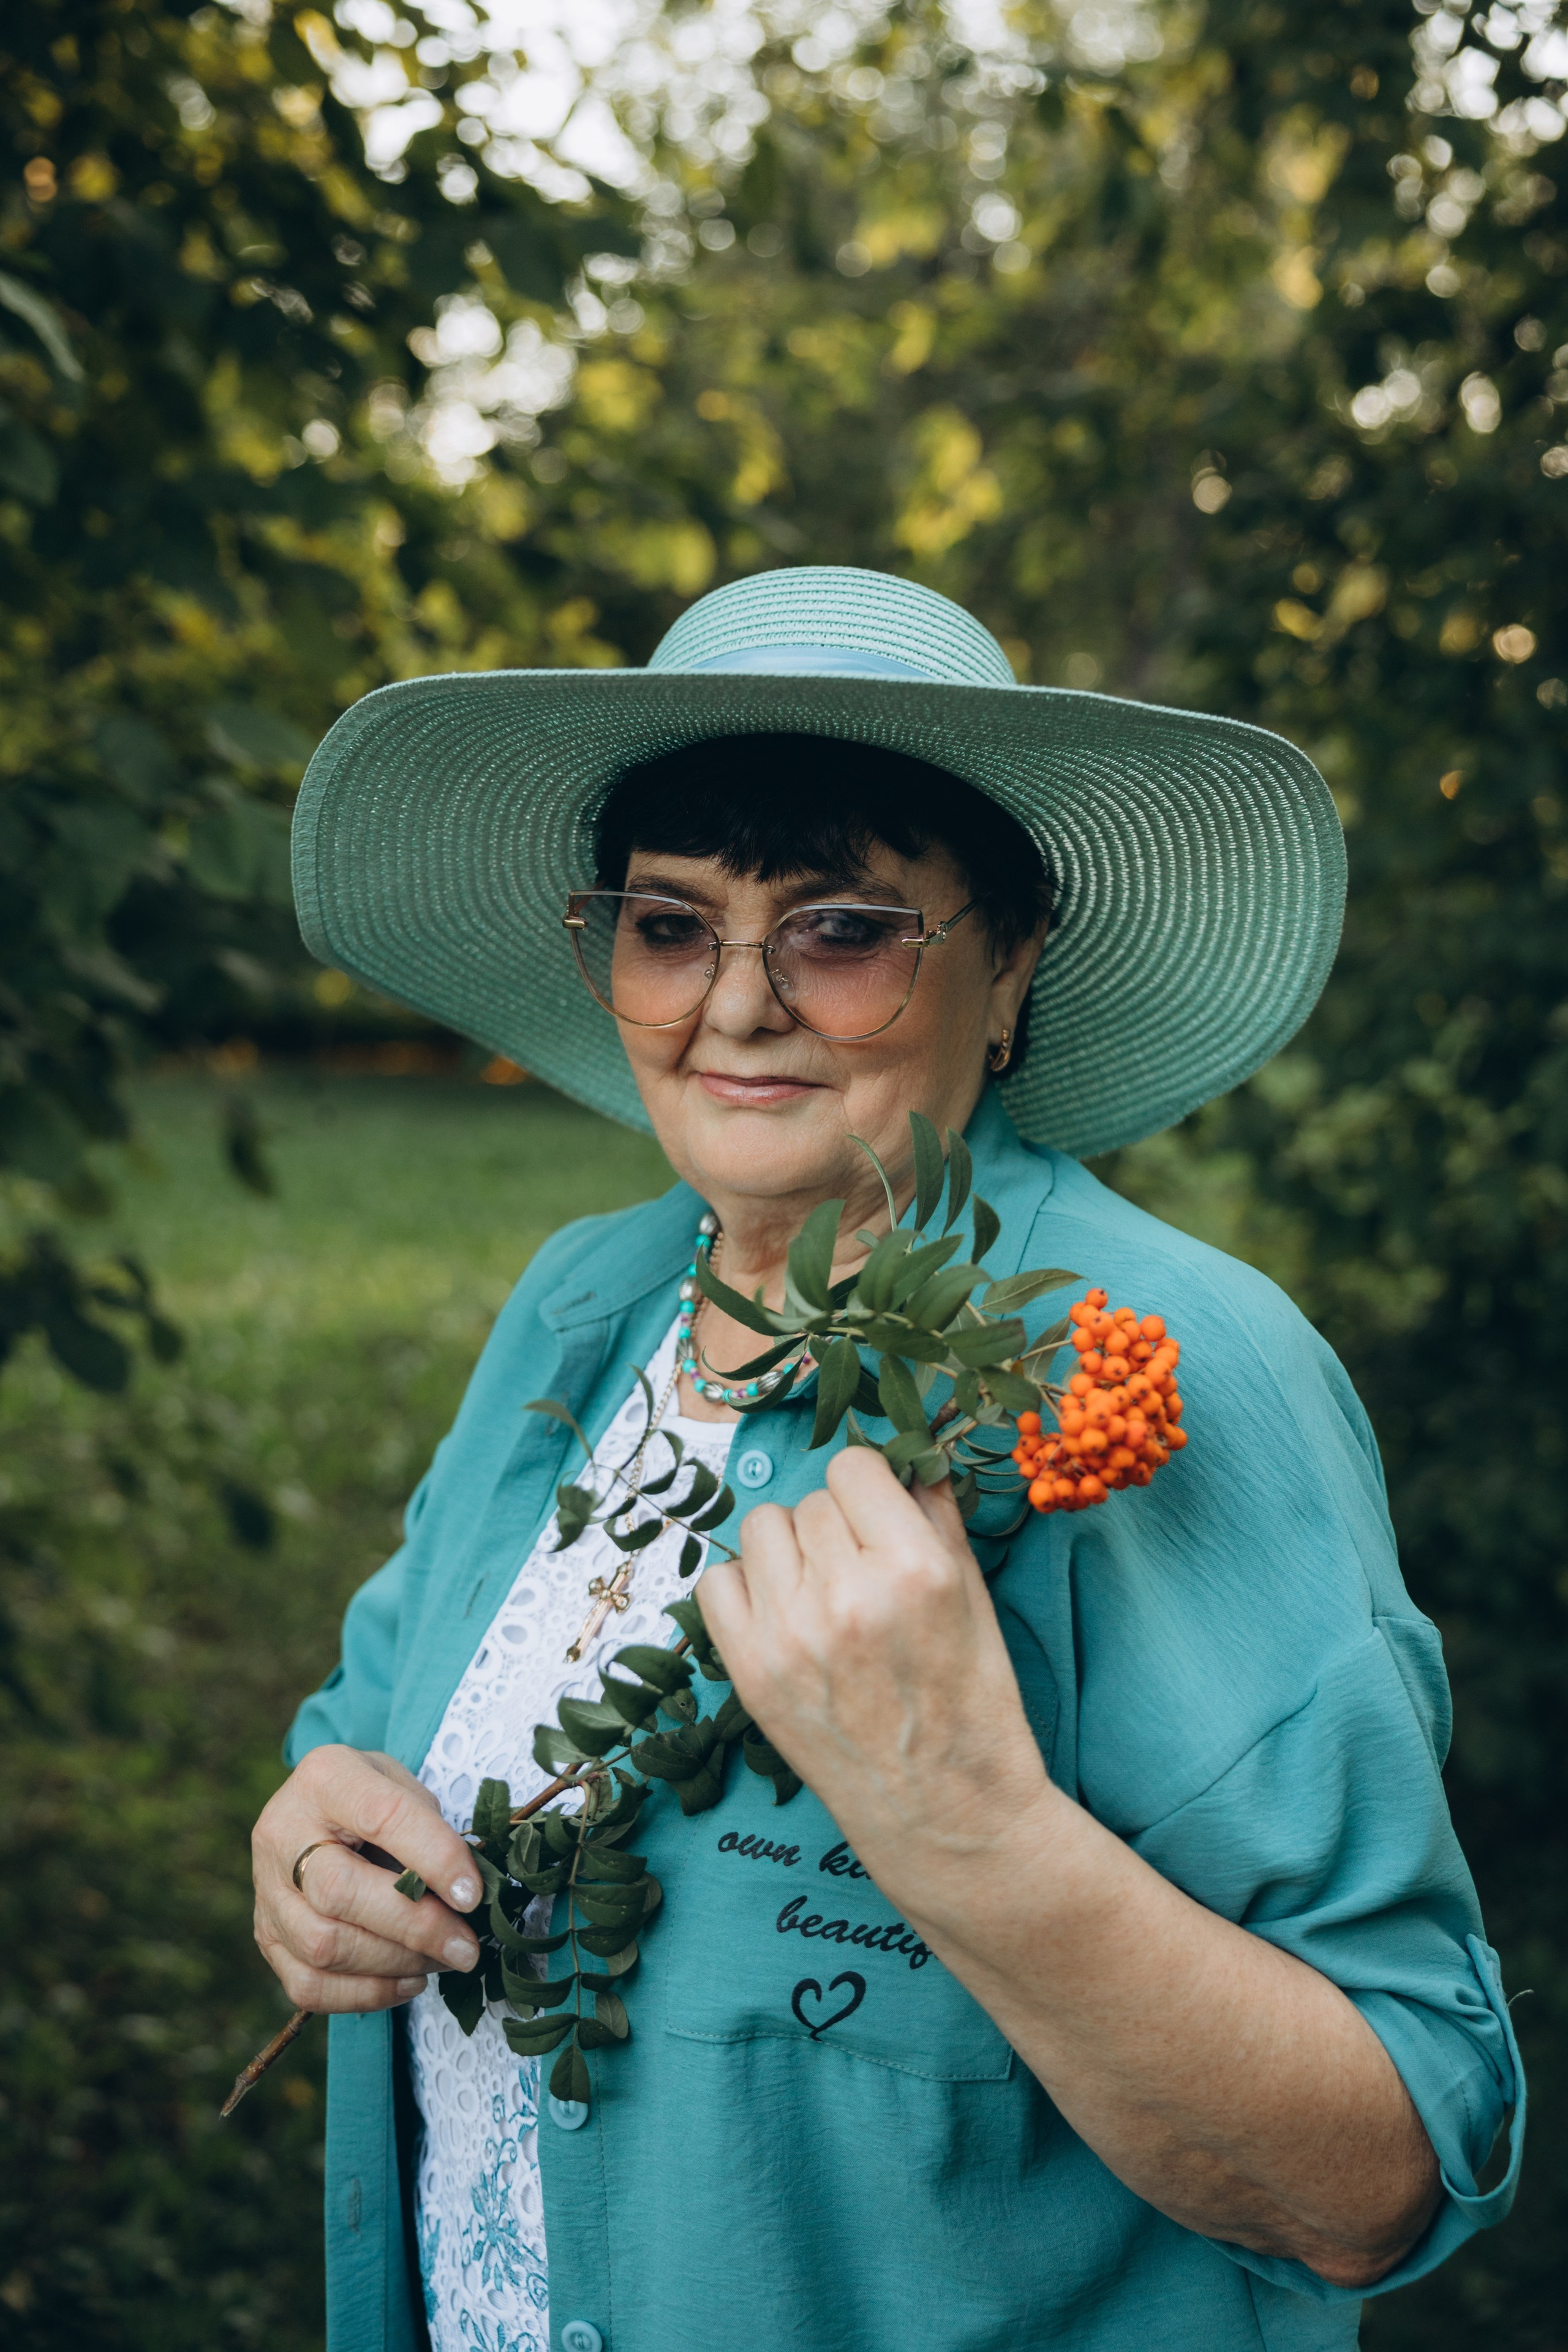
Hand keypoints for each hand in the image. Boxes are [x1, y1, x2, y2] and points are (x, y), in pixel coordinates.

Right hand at [251, 1745, 482, 2013]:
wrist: (318, 1811)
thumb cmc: (374, 1799)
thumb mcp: (404, 1788)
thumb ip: (430, 1831)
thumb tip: (463, 1897)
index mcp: (325, 1778)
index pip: (381, 1817)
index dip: (433, 1859)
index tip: (472, 1895)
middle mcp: (282, 1832)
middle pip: (339, 1892)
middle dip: (414, 1926)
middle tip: (466, 1947)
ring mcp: (265, 1890)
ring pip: (322, 1946)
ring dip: (395, 1963)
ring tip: (442, 1960)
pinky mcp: (265, 1937)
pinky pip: (308, 1985)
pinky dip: (366, 1994)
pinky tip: (408, 1981)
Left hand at [698, 1449, 1048, 1906]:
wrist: (946, 1812)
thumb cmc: (972, 1702)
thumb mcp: (973, 1596)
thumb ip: (933, 1515)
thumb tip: (900, 1456)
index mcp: (914, 1569)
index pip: (855, 1468)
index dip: (869, 1489)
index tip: (879, 1516)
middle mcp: (847, 1597)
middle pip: (811, 1501)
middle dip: (836, 1526)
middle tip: (859, 1571)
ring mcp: (791, 1636)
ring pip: (761, 1528)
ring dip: (790, 1549)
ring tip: (821, 1592)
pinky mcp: (752, 1673)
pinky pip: (717, 1581)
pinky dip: (747, 1589)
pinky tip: (783, 1617)